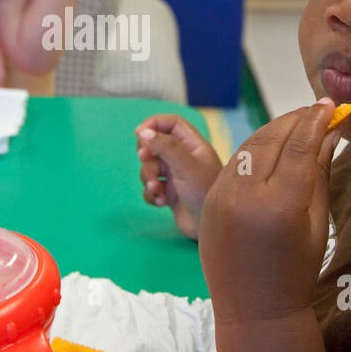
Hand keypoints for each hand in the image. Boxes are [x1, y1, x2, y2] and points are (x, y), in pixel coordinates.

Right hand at [136, 114, 223, 239]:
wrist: (211, 228)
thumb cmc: (204, 192)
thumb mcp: (185, 165)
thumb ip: (164, 146)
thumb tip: (142, 131)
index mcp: (193, 146)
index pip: (171, 124)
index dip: (154, 123)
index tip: (139, 132)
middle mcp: (184, 159)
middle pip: (155, 145)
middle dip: (146, 154)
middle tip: (144, 158)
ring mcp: (176, 177)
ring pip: (150, 168)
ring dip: (148, 178)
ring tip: (156, 190)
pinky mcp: (169, 194)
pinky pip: (150, 188)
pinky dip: (151, 194)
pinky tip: (161, 203)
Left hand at [198, 98, 341, 323]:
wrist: (254, 309)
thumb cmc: (296, 271)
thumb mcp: (317, 223)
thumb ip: (320, 173)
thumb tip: (331, 132)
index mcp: (279, 205)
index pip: (300, 147)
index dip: (316, 122)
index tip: (329, 105)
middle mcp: (245, 196)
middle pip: (272, 139)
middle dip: (295, 120)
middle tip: (315, 110)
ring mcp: (220, 196)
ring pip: (249, 145)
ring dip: (273, 130)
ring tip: (296, 123)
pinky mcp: (208, 199)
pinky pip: (232, 162)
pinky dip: (253, 149)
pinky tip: (271, 144)